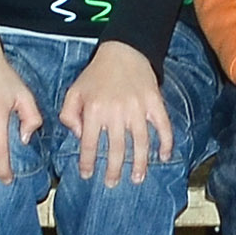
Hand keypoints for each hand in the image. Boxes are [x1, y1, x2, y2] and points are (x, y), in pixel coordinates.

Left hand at [59, 41, 172, 181]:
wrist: (123, 50)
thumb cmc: (96, 74)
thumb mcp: (74, 91)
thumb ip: (68, 115)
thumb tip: (78, 136)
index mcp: (94, 110)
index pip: (89, 144)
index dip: (87, 163)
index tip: (87, 175)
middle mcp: (116, 112)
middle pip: (115, 149)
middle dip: (113, 170)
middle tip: (111, 184)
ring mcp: (137, 109)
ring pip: (140, 144)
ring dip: (139, 164)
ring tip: (137, 179)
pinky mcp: (154, 103)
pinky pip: (163, 127)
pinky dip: (166, 143)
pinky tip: (164, 157)